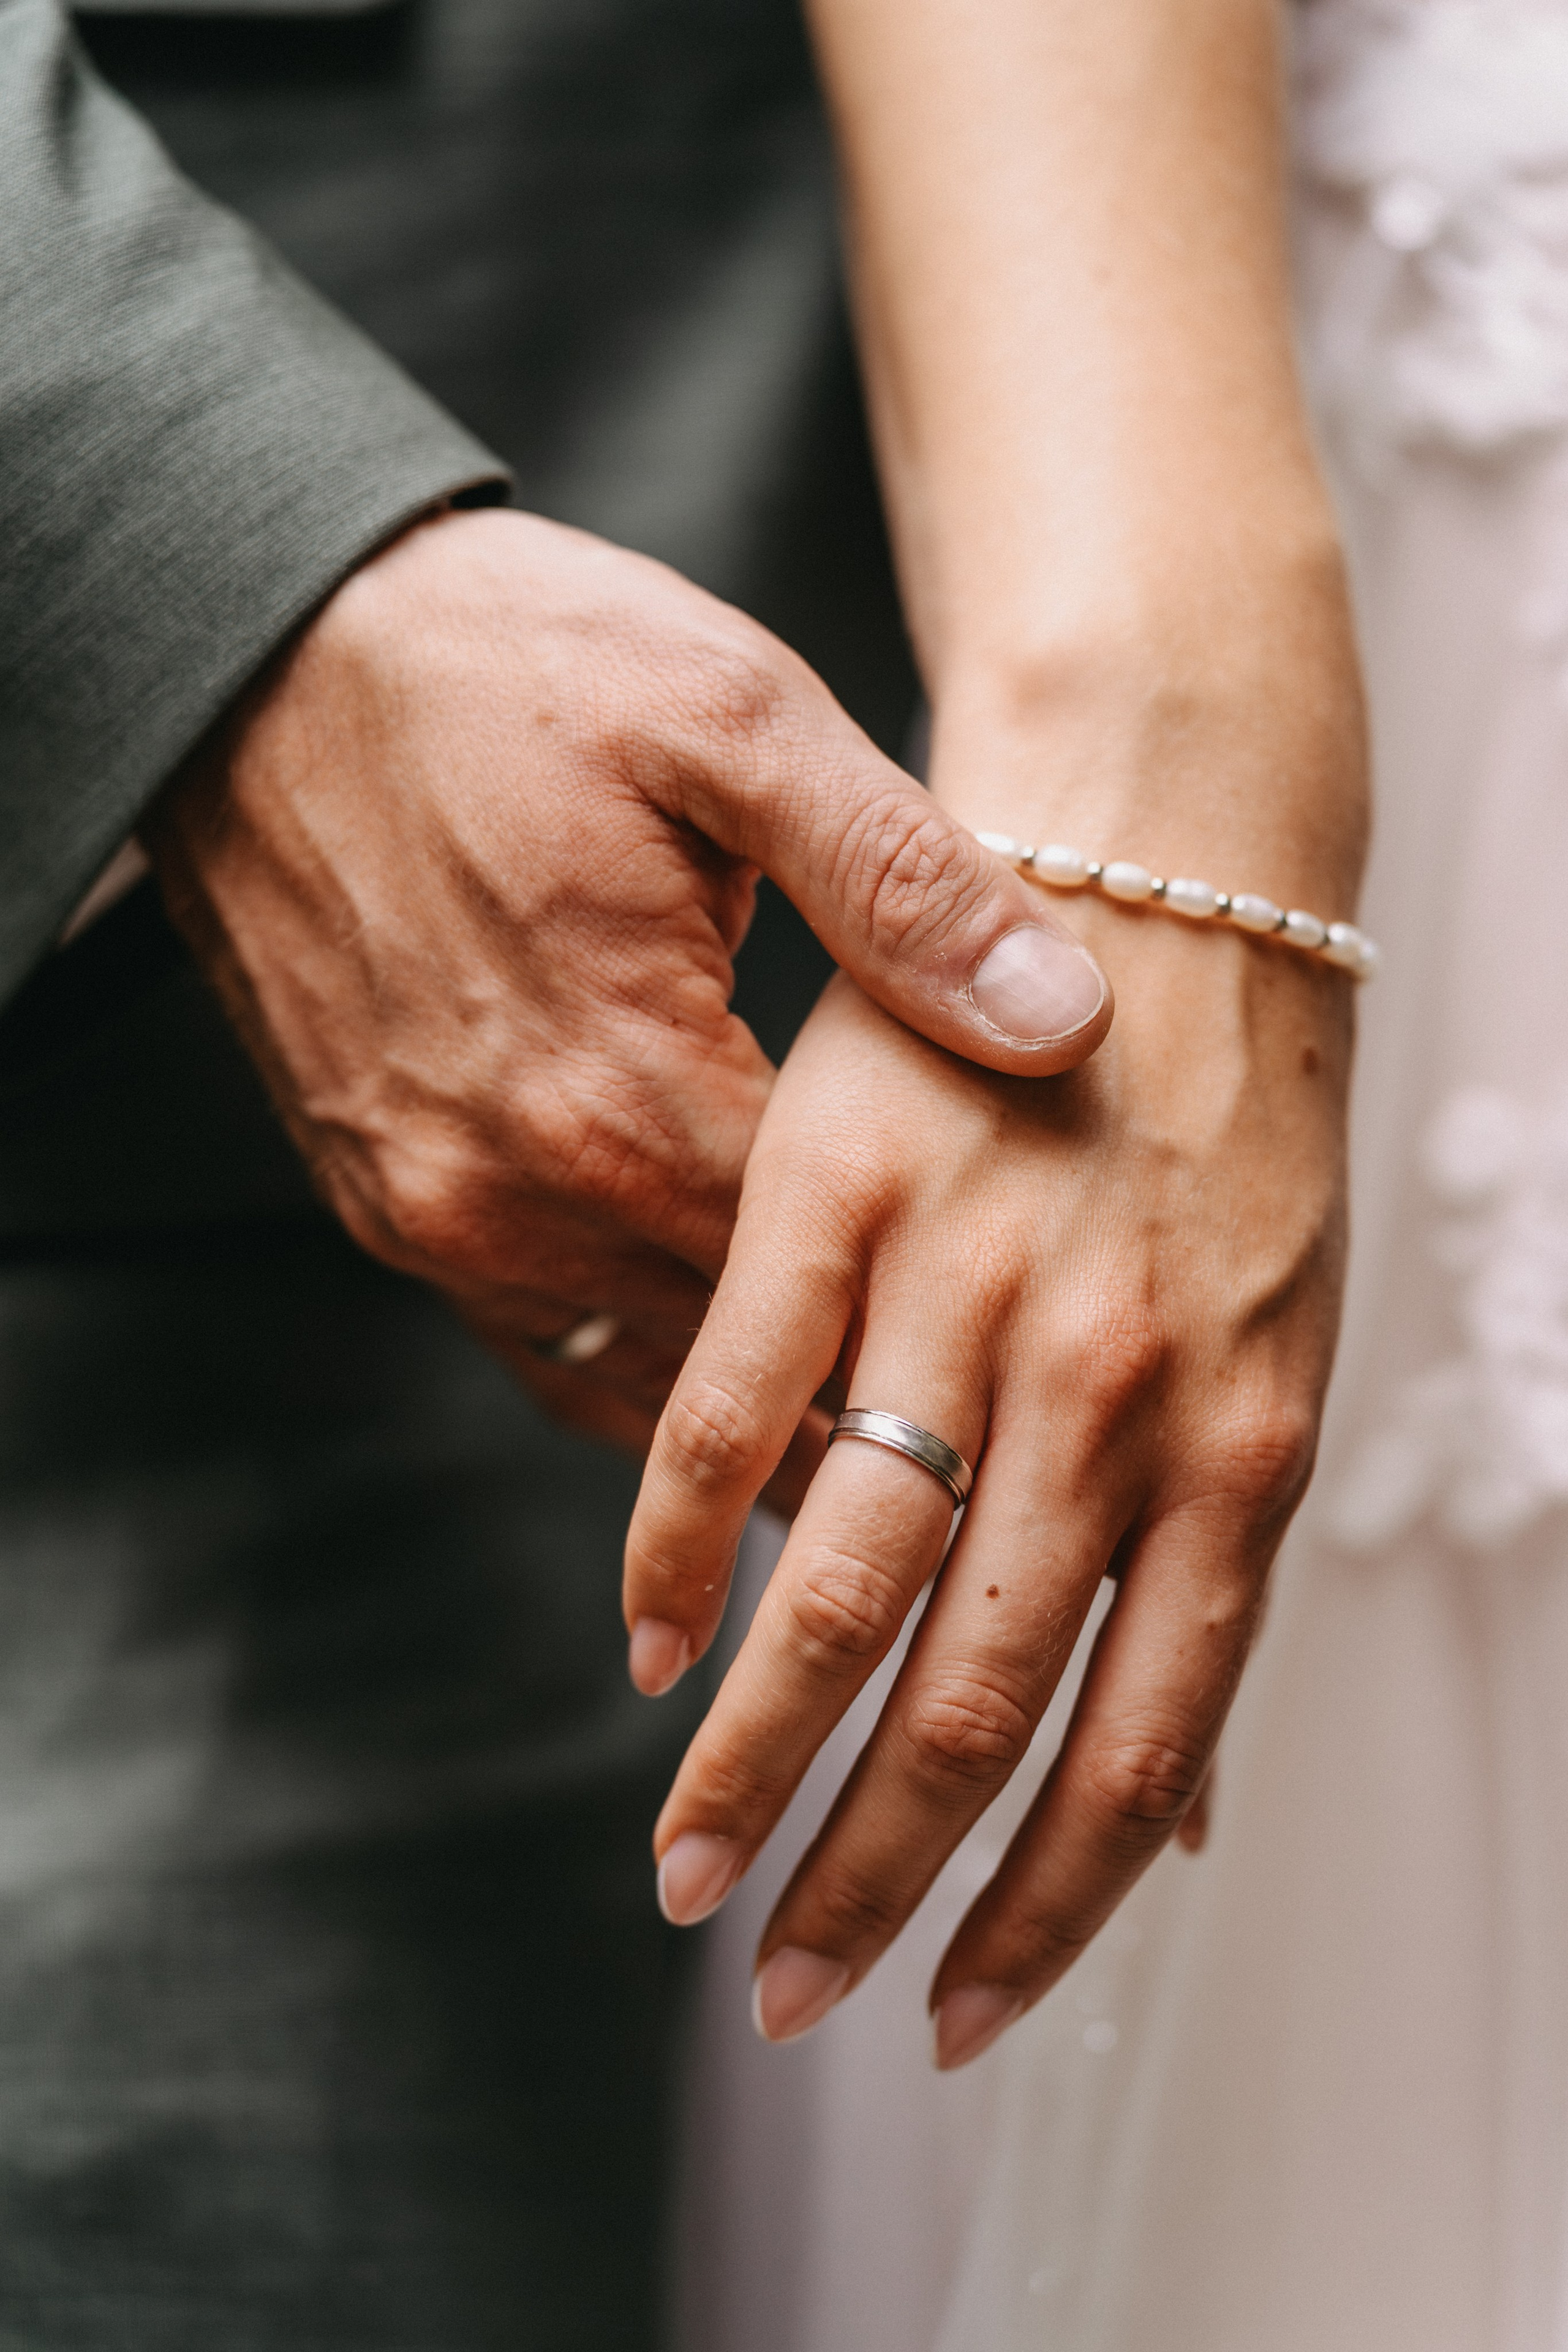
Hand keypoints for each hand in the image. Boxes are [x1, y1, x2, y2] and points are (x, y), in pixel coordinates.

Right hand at [144, 505, 1109, 1479]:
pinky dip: (637, 1363)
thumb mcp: (732, 719)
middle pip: (741, 1360)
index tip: (1047, 1345)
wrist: (261, 654)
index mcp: (625, 1089)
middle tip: (998, 1408)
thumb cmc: (505, 665)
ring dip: (753, 1390)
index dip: (947, 1324)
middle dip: (867, 1383)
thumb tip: (1067, 1021)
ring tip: (887, 1415)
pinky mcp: (383, 1201)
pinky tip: (725, 1365)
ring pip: (638, 1375)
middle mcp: (516, 1192)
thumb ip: (902, 883)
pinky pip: (537, 1344)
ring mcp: (434, 1213)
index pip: (832, 1292)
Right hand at [623, 911, 1349, 2062]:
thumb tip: (1196, 1792)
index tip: (960, 2015)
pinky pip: (728, 1394)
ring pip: (839, 1578)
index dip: (1042, 1913)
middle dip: (873, 1880)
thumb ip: (1213, 1556)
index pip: (1136, 1749)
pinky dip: (679, 1534)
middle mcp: (1105, 1384)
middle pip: (974, 1700)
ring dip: (756, 1757)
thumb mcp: (1277, 1334)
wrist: (1167, 849)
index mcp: (1237, 1439)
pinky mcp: (831, 1179)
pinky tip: (649, 1647)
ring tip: (690, 1875)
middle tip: (798, 1993)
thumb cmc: (1225, 1105)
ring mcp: (963, 1280)